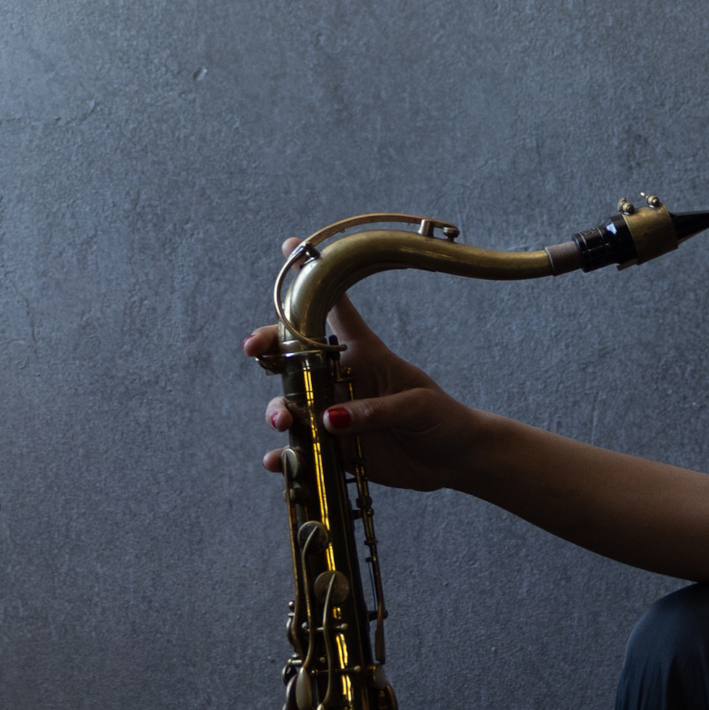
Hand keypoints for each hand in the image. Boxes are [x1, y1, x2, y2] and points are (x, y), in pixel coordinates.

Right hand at [243, 245, 483, 494]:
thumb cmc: (442, 418)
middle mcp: (341, 381)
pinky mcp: (334, 450)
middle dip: (267, 348)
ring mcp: (334, 415)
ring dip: (277, 409)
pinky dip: (284, 457)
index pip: (335, 311)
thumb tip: (331, 419)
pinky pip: (301, 450)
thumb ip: (376, 410)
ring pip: (290, 404)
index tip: (290, 248)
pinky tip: (274, 461)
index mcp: (364, 355)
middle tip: (254, 350)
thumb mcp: (416, 406)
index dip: (314, 279)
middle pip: (293, 357)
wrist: (454, 460)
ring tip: (282, 422)